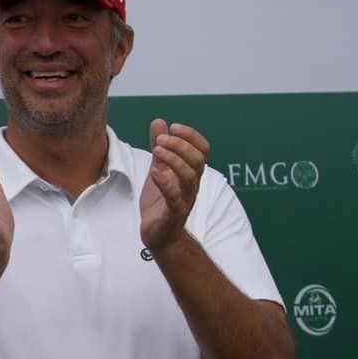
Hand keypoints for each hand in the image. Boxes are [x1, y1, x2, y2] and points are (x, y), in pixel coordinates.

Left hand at [139, 119, 207, 253]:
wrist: (158, 236)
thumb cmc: (160, 202)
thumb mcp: (158, 169)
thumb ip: (160, 147)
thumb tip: (159, 122)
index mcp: (191, 173)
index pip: (202, 149)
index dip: (191, 135)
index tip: (173, 127)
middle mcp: (192, 185)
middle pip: (197, 160)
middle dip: (179, 145)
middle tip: (159, 140)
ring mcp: (184, 200)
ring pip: (189, 177)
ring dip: (173, 159)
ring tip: (156, 150)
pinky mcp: (173, 215)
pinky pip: (175, 198)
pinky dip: (166, 183)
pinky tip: (155, 172)